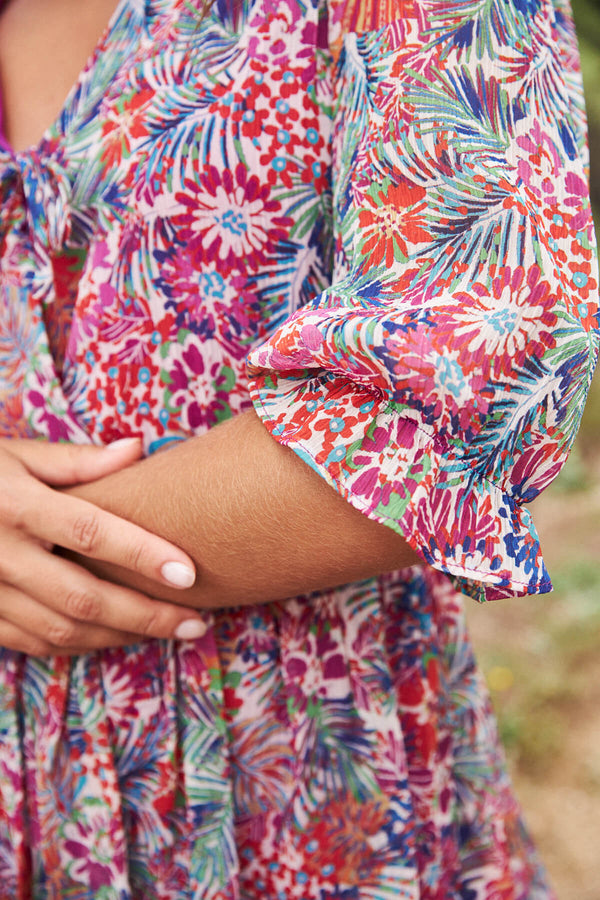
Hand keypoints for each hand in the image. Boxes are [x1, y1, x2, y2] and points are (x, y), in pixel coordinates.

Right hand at [0, 437, 206, 655]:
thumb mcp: (13, 454)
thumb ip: (76, 461)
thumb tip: (138, 448)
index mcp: (16, 505)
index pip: (90, 532)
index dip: (142, 554)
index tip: (190, 572)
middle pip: (83, 598)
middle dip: (146, 616)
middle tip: (197, 623)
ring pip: (62, 630)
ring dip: (121, 637)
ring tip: (169, 632)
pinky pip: (33, 643)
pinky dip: (80, 646)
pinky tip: (116, 638)